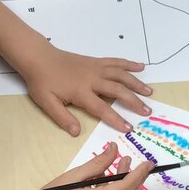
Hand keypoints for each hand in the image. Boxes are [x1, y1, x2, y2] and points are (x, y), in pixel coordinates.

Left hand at [14, 44, 153, 134]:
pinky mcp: (96, 61)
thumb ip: (62, 117)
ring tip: (149, 92)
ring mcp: (96, 68)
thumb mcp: (47, 102)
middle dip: (134, 101)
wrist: (39, 57)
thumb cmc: (42, 81)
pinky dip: (129, 64)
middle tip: (147, 111)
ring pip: (121, 75)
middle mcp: (93, 79)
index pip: (102, 108)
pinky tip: (140, 67)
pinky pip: (116, 62)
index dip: (116, 119)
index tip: (129, 128)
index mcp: (81, 91)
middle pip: (118, 90)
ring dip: (136, 83)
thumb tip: (77, 132)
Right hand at [32, 142, 152, 189]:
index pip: (126, 186)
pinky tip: (105, 183)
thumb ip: (98, 164)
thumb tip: (115, 149)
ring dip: (123, 186)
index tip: (149, 163)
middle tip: (129, 160)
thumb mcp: (74, 176)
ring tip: (117, 167)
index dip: (139, 173)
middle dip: (133, 178)